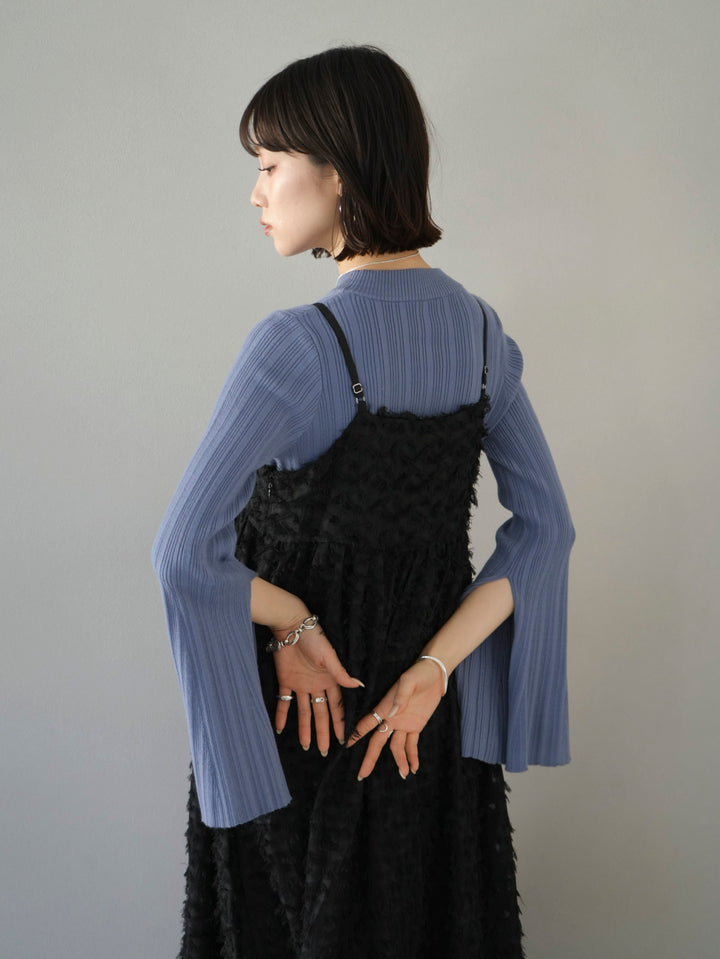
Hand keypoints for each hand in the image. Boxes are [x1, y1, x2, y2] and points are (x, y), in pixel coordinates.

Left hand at [272, 618, 363, 753]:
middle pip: (321, 713)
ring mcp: (301, 684)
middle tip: (324, 751)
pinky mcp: (286, 680)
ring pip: (303, 712)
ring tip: (306, 747)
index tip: (343, 739)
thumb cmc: (314, 638)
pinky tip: (280, 730)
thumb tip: (360, 686)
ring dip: (304, 728)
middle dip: (323, 732)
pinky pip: (284, 702)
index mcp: (330, 680)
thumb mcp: (330, 657)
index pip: (337, 706)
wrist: (291, 627)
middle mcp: (317, 685)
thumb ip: (341, 674)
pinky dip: (282, 715)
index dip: (340, 723)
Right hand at [345, 658, 444, 779]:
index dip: (356, 735)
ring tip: (403, 774)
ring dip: (399, 760)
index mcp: (385, 707)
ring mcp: (403, 723)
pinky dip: (413, 756)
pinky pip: (412, 744)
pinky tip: (414, 768)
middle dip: (369, 758)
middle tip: (361, 774)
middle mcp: (391, 718)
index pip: (367, 724)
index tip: (346, 747)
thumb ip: (400, 697)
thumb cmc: (418, 673)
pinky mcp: (416, 725)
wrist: (434, 674)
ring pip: (396, 747)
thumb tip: (392, 714)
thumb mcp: (408, 680)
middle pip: (377, 742)